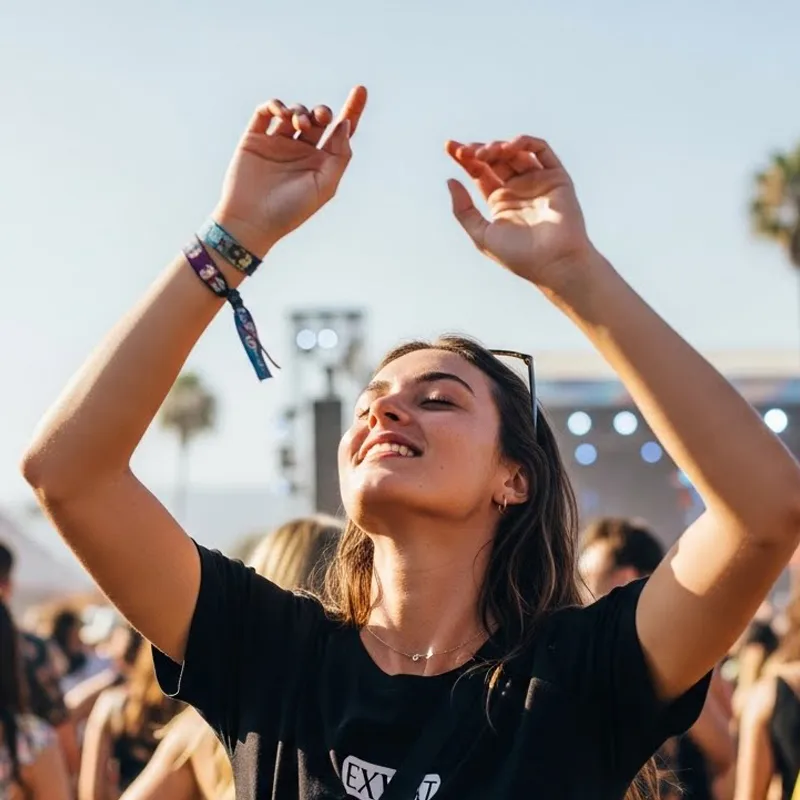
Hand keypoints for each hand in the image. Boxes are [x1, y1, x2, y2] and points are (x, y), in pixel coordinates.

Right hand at [214, 86, 367, 256]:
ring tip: (298, 124)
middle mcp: (300, 151)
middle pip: (318, 119)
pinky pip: (265, 112)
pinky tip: (280, 113)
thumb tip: (344, 124)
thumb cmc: (290, 210)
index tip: (360, 89)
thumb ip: (339, 155)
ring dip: (299, 111)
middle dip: (322, 112)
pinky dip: (274, 105)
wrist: (251, 220)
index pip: (340, 132)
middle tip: (320, 118)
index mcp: (320, 163)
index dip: (352, 110)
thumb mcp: (325, 186)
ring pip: (293, 113)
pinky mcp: (254, 139)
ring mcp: (277, 144)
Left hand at [446, 136, 595, 288]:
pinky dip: (525, 142)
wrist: (553, 263)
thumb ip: (464, 210)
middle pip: (494, 159)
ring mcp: (537, 181)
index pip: (480, 172)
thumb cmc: (518, 256)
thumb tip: (450, 181)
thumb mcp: (481, 234)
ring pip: (515, 152)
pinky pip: (541, 151)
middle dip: (478, 151)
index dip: (464, 158)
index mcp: (499, 202)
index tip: (449, 147)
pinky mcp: (556, 177)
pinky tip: (508, 147)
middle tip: (465, 152)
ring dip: (497, 147)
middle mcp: (518, 189)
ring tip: (485, 154)